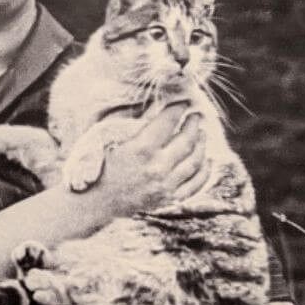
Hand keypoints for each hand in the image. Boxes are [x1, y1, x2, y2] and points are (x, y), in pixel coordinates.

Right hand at [90, 102, 209, 221]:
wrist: (98, 202)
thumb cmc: (103, 166)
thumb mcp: (113, 140)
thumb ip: (137, 125)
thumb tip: (159, 109)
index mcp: (141, 148)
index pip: (168, 121)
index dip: (178, 108)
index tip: (182, 102)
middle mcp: (157, 167)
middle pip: (187, 139)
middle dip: (194, 123)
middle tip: (196, 115)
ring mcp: (166, 185)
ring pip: (195, 160)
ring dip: (201, 144)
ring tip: (201, 134)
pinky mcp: (169, 199)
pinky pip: (196, 184)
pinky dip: (205, 171)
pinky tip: (206, 160)